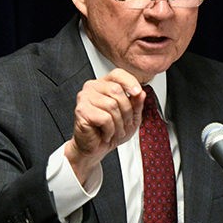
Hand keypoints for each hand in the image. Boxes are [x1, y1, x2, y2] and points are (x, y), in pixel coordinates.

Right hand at [65, 68, 145, 182]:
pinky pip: (104, 118)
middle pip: (117, 90)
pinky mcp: (81, 111)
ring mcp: (84, 98)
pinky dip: (110, 130)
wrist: (96, 148)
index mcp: (105, 84)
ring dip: (118, 123)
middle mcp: (93, 88)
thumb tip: (141, 93)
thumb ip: (137, 104)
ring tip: (115, 131)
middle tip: (124, 124)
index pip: (118, 74)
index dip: (129, 81)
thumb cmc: (111, 131)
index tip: (137, 92)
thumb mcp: (132, 117)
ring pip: (111, 105)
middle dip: (126, 111)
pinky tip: (106, 134)